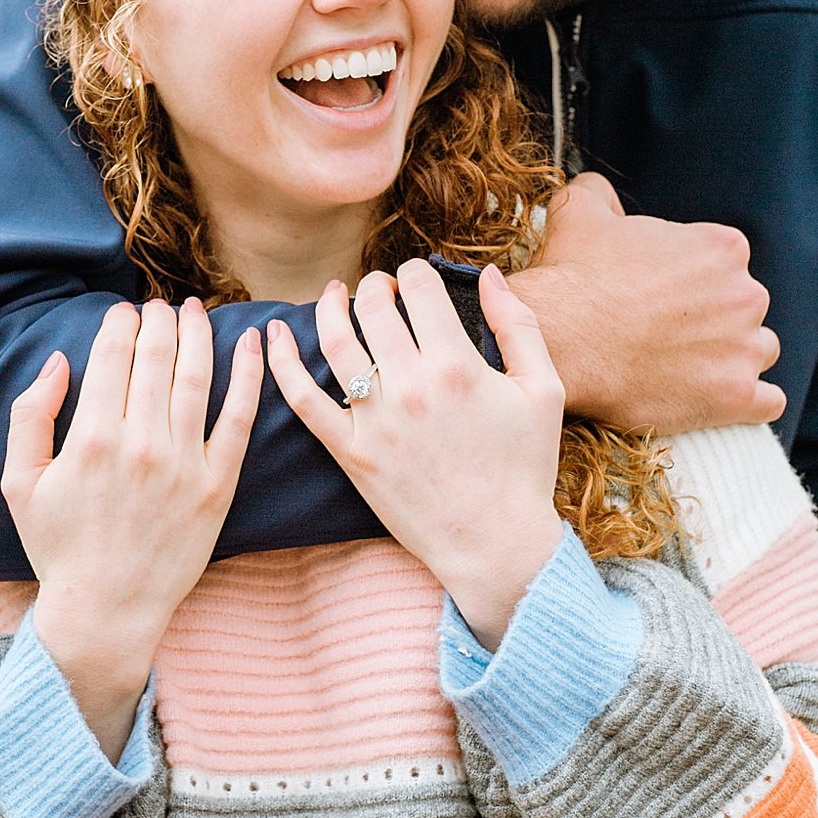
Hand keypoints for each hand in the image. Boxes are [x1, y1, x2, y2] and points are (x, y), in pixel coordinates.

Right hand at [1, 298, 262, 759]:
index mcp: (91, 438)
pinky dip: (248, 374)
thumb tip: (59, 362)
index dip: (119, 324)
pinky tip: (250, 341)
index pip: (111, 356)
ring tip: (195, 310)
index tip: (123, 313)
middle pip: (156, 357)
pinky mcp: (219, 485)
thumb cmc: (59, 548)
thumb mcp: (20, 483)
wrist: (106, 612)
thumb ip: (29, 416)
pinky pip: (240, 417)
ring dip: (198, 333)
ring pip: (197, 376)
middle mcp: (141, 444)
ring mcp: (185, 464)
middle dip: (158, 321)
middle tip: (160, 306)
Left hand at [265, 258, 563, 647]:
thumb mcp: (543, 389)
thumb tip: (490, 273)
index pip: (419, 287)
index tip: (418, 281)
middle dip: (377, 285)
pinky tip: (274, 335)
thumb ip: (518, 325)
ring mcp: (375, 421)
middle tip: (382, 290)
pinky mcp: (351, 453)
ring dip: (331, 306)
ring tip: (337, 294)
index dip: (416, 272)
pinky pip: (304, 400)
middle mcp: (410, 387)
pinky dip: (282, 362)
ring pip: (335, 341)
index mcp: (457, 365)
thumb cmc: (525, 469)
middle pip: (374, 306)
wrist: (497, 545)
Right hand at [513, 171, 784, 431]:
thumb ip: (600, 193)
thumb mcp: (580, 213)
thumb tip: (598, 188)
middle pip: (743, 307)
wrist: (561, 341)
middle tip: (666, 332)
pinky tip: (718, 397)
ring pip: (759, 351)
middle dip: (714, 318)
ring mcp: (745, 349)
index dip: (692, 279)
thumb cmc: (574, 277)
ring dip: (733, 357)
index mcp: (722, 248)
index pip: (725, 263)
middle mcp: (746, 295)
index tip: (662, 294)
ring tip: (688, 367)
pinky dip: (750, 401)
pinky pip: (769, 402)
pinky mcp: (737, 397)